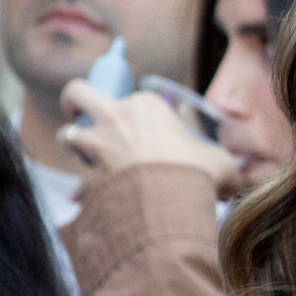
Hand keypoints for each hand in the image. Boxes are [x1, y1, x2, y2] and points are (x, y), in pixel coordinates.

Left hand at [57, 82, 239, 191]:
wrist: (174, 201)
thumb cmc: (198, 173)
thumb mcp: (219, 162)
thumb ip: (216, 162)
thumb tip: (228, 180)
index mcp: (146, 104)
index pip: (128, 95)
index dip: (129, 109)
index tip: (137, 124)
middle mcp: (116, 117)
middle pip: (77, 94)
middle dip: (73, 102)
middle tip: (79, 115)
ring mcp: (98, 144)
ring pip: (67, 134)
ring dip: (73, 144)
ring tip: (89, 158)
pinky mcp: (88, 172)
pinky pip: (77, 179)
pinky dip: (82, 190)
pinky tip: (90, 200)